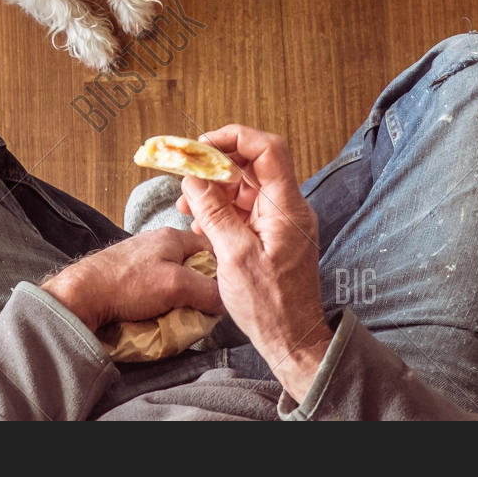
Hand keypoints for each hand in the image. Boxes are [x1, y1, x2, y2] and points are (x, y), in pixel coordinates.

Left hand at [40, 228, 223, 331]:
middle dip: (200, 289)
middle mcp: (157, 244)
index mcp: (173, 237)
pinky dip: (159, 302)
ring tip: (178, 315)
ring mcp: (141, 260)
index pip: (211, 248)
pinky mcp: (128, 278)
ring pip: (174, 280)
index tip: (227, 293)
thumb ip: (208, 291)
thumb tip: (226, 301)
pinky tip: (156, 315)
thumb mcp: (177, 286)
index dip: (222, 271)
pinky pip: (155, 290)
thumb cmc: (127, 284)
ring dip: (178, 299)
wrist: (81, 296)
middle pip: (193, 266)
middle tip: (202, 309)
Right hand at [178, 125, 332, 401]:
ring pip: (245, 188)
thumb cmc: (269, 305)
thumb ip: (214, 212)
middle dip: (216, 166)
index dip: (235, 138)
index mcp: (286, 208)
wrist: (291, 339)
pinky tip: (200, 224)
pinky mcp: (271, 236)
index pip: (268, 149)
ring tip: (186, 205)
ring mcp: (280, 222)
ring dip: (214, 190)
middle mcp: (288, 209)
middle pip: (253, 165)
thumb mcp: (234, 256)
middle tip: (186, 174)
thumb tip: (194, 179)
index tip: (202, 145)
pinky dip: (220, 210)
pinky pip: (244, 210)